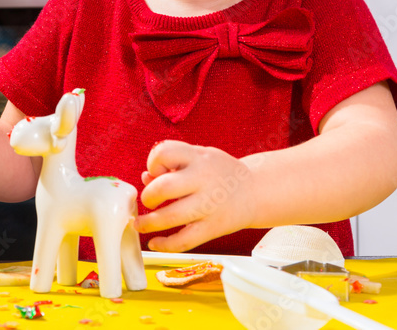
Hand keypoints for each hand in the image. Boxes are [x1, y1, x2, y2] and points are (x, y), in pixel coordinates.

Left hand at [135, 140, 257, 252]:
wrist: (255, 190)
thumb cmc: (220, 172)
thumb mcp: (199, 157)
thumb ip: (173, 164)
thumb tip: (145, 178)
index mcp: (199, 157)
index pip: (164, 153)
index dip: (153, 163)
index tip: (156, 172)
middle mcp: (204, 179)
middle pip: (164, 187)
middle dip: (148, 196)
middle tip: (149, 200)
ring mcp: (209, 205)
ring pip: (170, 216)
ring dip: (149, 223)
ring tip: (141, 224)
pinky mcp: (213, 227)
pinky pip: (184, 240)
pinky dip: (164, 245)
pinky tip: (155, 242)